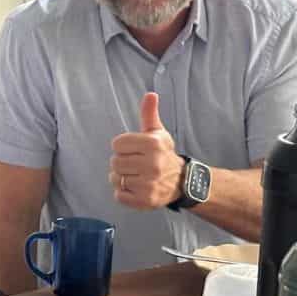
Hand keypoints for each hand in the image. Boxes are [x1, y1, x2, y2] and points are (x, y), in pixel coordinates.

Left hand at [109, 92, 183, 209]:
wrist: (182, 182)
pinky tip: (136, 188)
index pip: (117, 144)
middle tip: (136, 165)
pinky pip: (119, 196)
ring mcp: (149, 184)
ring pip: (115, 179)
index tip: (135, 150)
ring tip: (136, 176)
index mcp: (153, 145)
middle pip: (114, 162)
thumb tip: (150, 94)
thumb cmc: (163, 154)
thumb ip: (149, 114)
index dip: (123, 147)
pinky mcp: (145, 200)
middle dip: (122, 163)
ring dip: (122, 178)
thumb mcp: (157, 132)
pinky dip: (124, 194)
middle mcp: (152, 165)